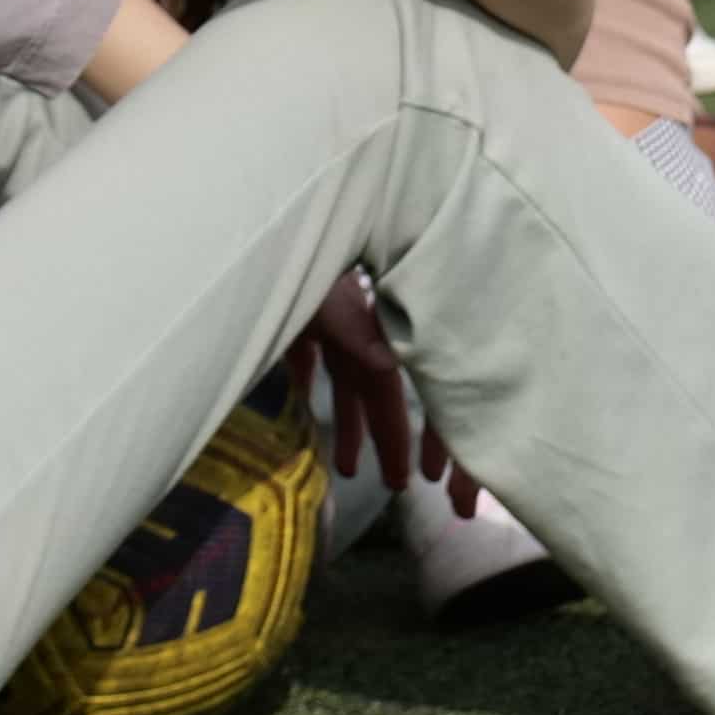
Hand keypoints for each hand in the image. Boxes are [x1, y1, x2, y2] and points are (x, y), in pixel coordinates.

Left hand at [285, 270, 478, 514]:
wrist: (277, 228)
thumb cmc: (301, 255)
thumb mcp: (330, 292)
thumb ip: (359, 330)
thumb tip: (389, 364)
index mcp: (379, 334)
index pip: (410, 396)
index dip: (432, 439)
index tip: (437, 480)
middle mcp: (363, 335)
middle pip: (384, 399)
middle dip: (396, 442)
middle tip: (404, 486)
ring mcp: (335, 328)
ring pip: (352, 388)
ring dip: (356, 427)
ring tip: (351, 471)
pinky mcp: (307, 323)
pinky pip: (319, 365)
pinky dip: (319, 390)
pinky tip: (310, 414)